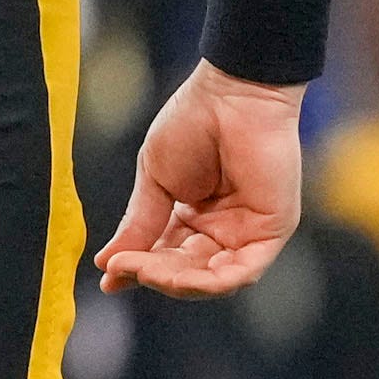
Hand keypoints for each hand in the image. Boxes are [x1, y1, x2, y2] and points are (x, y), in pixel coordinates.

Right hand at [96, 60, 304, 298]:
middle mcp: (222, 230)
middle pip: (188, 272)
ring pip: (213, 278)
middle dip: (152, 275)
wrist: (230, 97)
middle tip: (122, 269)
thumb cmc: (191, 125)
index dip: (138, 270)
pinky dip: (210, 280)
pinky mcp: (271, 231)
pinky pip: (242, 270)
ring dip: (175, 281)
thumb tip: (108, 262)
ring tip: (142, 269)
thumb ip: (140, 222)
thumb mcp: (154, 179)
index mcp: (193, 216)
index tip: (107, 280)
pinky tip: (176, 274)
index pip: (166, 255)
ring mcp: (248, 233)